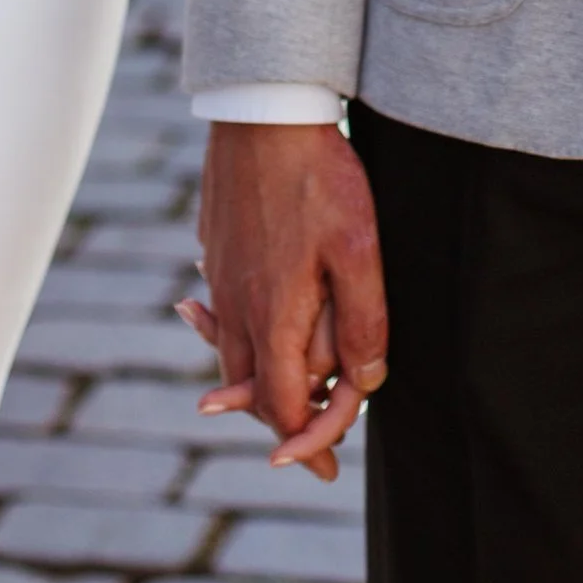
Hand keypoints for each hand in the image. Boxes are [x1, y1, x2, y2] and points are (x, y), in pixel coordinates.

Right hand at [186, 122, 387, 481]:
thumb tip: (366, 382)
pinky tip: (228, 321)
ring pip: (234, 350)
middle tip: (309, 446)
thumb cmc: (319, 178)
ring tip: (269, 398)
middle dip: (281, 420)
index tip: (329, 473)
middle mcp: (239, 305)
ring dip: (253, 381)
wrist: (262, 110)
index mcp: (274, 317)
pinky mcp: (216, 246)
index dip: (308, 445)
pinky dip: (228, 333)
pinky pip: (222, 309)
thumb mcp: (359, 250)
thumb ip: (364, 322)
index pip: (283, 408)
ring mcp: (222, 275)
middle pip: (254, 388)